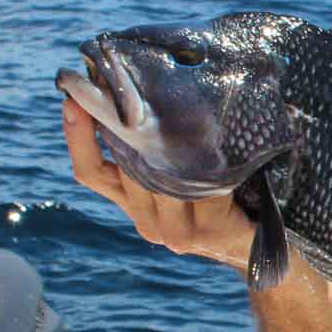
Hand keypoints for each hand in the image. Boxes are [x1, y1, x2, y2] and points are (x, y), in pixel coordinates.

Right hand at [62, 99, 254, 266]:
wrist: (259, 245)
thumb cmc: (222, 200)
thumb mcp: (183, 175)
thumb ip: (157, 153)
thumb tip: (139, 96)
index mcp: (134, 206)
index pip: (90, 172)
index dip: (77, 137)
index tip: (72, 100)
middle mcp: (148, 222)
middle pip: (125, 169)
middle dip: (134, 128)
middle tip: (143, 87)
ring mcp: (175, 232)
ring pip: (160, 179)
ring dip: (173, 146)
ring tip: (183, 110)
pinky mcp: (206, 231)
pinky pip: (203, 188)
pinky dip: (211, 167)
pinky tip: (220, 149)